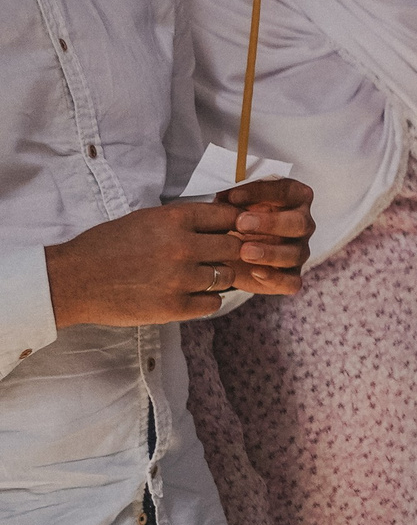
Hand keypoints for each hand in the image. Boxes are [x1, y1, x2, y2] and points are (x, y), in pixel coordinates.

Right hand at [47, 185, 314, 325]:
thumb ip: (183, 221)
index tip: (234, 230)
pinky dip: (208, 300)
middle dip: (232, 251)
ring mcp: (181, 279)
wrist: (74, 280)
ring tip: (203, 276)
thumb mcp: (145, 219)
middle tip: (223, 257)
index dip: (234, 224)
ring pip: (227, 276)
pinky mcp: (174, 307)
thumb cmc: (106, 246)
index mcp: (175, 219)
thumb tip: (221, 220)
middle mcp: (183, 247)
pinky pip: (213, 303)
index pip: (228, 216)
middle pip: (235, 247)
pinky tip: (193, 295)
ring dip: (220, 277)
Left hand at [214, 177, 316, 297]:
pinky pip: (292, 281)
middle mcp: (302, 224)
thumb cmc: (235, 218)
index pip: (287, 191)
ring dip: (270, 252)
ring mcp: (299, 251)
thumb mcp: (232, 203)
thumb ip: (232, 197)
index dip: (261, 192)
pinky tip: (255, 272)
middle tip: (241, 223)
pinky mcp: (291, 276)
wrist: (228, 250)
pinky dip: (276, 278)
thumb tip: (225, 194)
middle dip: (271, 223)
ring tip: (243, 251)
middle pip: (299, 223)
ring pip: (296, 253)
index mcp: (294, 198)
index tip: (232, 196)